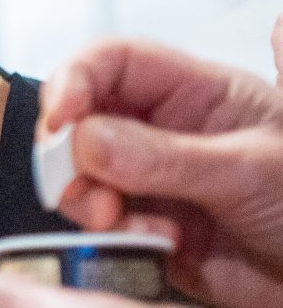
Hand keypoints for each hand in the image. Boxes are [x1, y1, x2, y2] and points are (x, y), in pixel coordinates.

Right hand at [39, 30, 282, 307]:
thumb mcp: (247, 170)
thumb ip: (164, 156)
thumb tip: (83, 139)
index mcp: (198, 94)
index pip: (115, 61)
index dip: (76, 79)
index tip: (59, 119)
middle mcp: (165, 132)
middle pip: (81, 117)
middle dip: (69, 152)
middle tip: (80, 186)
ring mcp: (151, 181)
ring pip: (79, 174)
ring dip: (87, 199)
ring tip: (120, 223)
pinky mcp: (145, 228)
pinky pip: (98, 225)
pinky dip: (110, 237)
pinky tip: (156, 245)